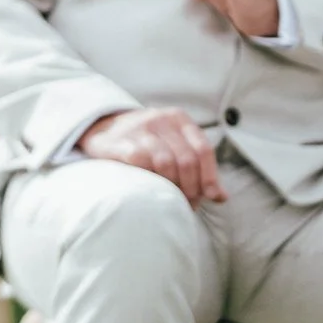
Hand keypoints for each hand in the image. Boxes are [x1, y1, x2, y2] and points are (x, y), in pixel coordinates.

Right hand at [79, 106, 225, 203]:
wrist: (101, 128)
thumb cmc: (146, 143)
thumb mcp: (174, 147)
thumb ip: (198, 169)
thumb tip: (221, 197)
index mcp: (179, 119)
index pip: (203, 149)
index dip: (210, 176)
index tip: (210, 197)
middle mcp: (160, 118)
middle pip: (186, 159)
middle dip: (191, 186)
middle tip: (187, 203)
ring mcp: (138, 128)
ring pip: (165, 161)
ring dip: (172, 186)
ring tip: (171, 198)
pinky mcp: (119, 140)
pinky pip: (140, 160)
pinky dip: (149, 177)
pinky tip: (150, 186)